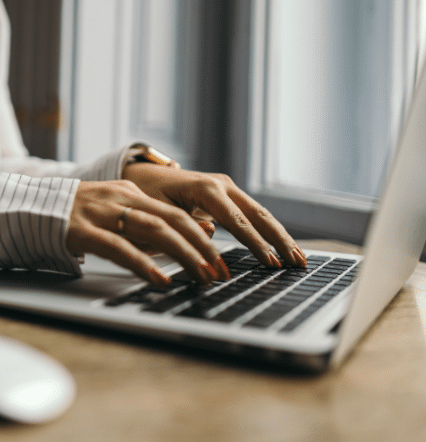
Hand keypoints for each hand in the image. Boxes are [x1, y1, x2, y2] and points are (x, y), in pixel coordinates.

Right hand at [65, 179, 229, 285]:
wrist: (25, 209)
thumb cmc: (73, 219)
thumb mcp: (114, 216)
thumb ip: (146, 226)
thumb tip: (194, 236)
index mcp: (129, 193)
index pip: (176, 213)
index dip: (202, 236)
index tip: (221, 260)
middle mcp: (118, 198)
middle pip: (171, 219)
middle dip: (201, 247)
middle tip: (219, 272)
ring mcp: (100, 213)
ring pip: (152, 229)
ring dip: (182, 254)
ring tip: (200, 275)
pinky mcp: (81, 231)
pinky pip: (118, 247)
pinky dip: (143, 264)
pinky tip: (159, 279)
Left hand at [122, 162, 305, 269]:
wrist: (143, 177)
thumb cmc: (146, 195)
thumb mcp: (158, 211)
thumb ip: (183, 224)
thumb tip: (211, 234)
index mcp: (205, 188)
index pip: (236, 221)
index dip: (255, 244)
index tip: (270, 262)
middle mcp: (221, 185)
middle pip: (258, 215)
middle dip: (279, 240)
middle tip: (297, 264)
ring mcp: (227, 188)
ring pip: (260, 214)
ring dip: (280, 237)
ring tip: (298, 260)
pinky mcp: (228, 195)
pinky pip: (252, 215)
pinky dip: (269, 231)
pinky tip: (282, 249)